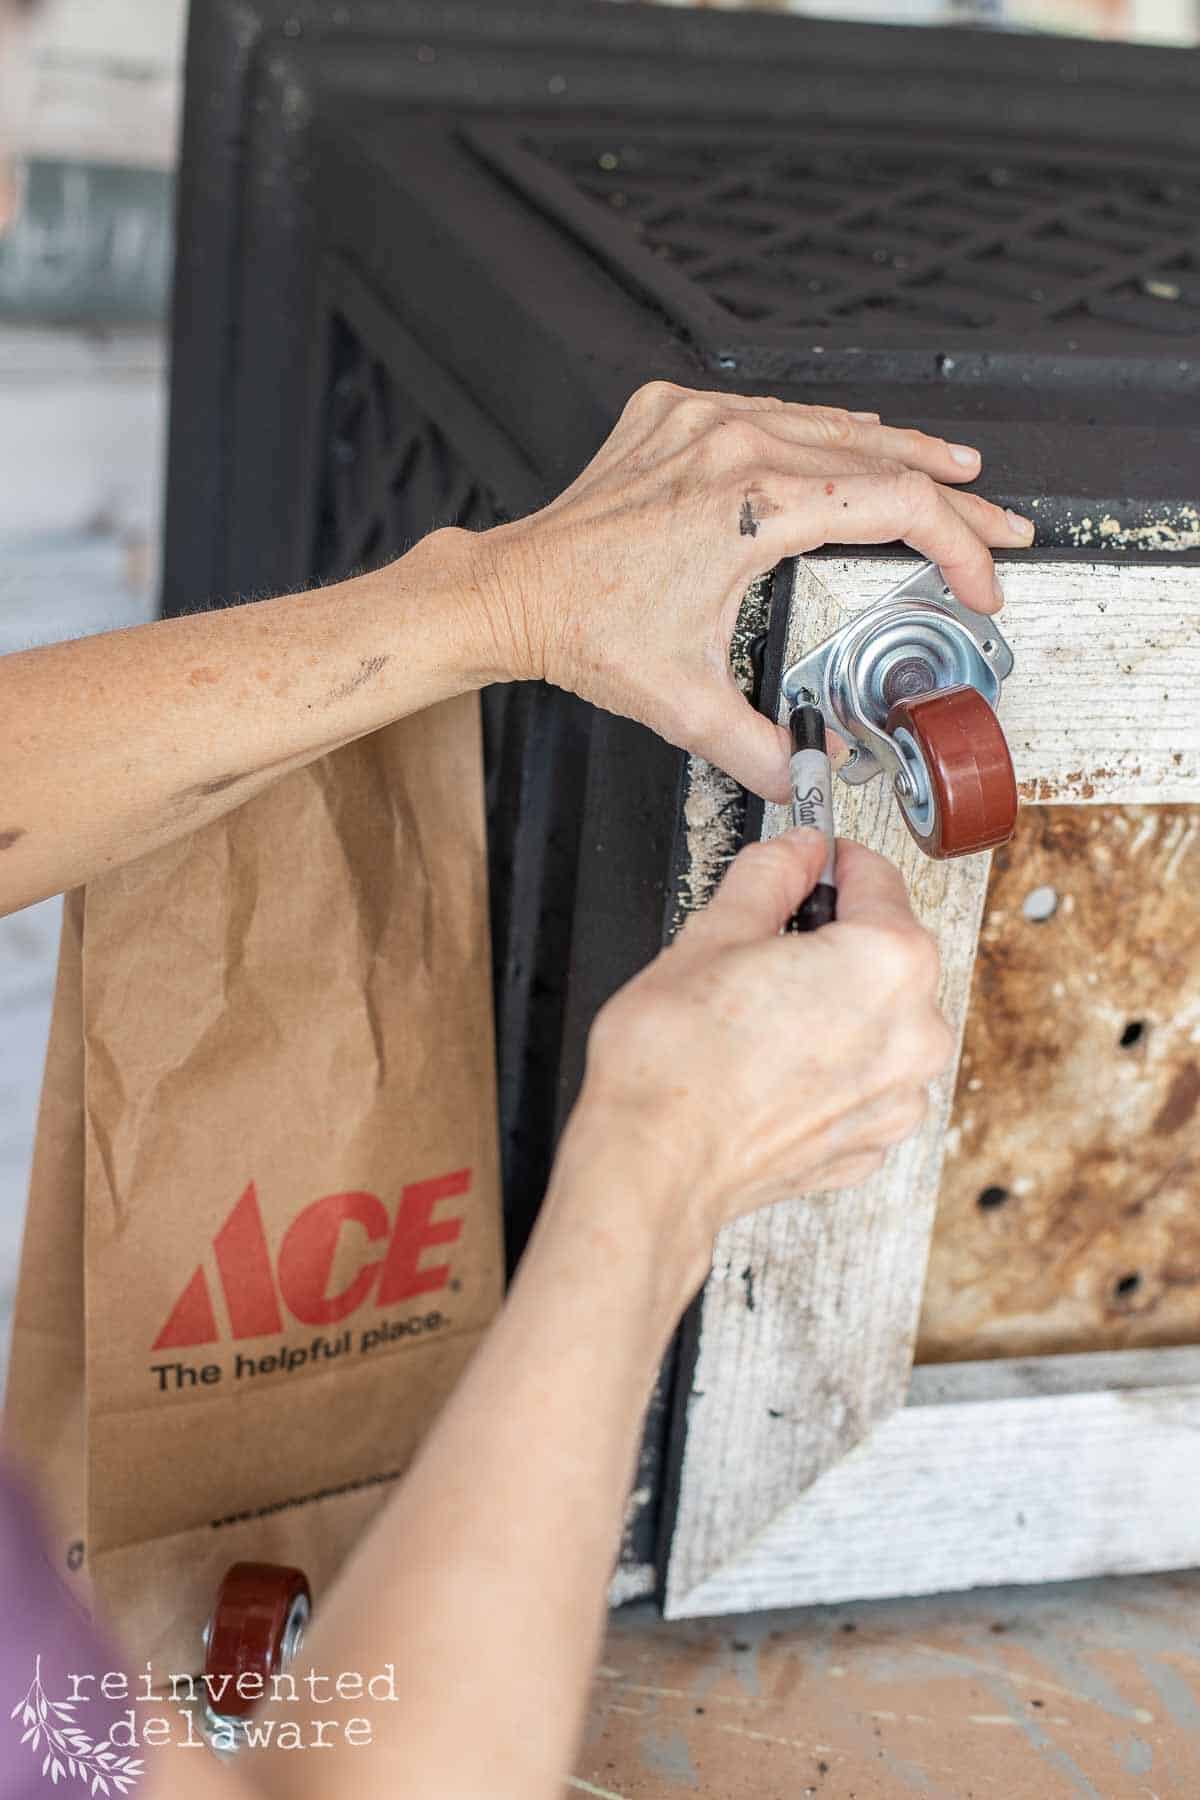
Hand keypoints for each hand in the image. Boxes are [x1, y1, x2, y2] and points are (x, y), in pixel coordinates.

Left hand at [471, 382, 1033, 803]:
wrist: (512, 590)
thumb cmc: (584, 629)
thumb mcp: (684, 705)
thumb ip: (761, 748)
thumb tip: (812, 773)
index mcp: (748, 505)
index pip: (891, 506)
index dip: (956, 545)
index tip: (979, 581)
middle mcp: (730, 445)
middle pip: (877, 455)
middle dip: (953, 496)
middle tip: (1000, 526)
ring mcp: (700, 420)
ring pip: (829, 423)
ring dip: (897, 453)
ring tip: (953, 472)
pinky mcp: (673, 414)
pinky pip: (773, 411)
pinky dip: (825, 433)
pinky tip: (855, 443)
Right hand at [559, 829, 953, 1271]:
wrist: (655, 1165)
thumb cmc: (676, 1062)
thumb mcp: (713, 934)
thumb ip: (769, 877)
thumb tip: (795, 851)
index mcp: (889, 962)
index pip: (876, 878)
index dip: (831, 863)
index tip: (807, 863)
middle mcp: (915, 1031)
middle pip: (885, 952)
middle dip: (831, 939)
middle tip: (762, 944)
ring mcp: (899, 1096)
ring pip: (877, 1019)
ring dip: (833, 1005)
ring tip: (759, 1014)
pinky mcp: (871, 1141)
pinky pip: (862, 1079)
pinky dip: (828, 1066)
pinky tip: (770, 1065)